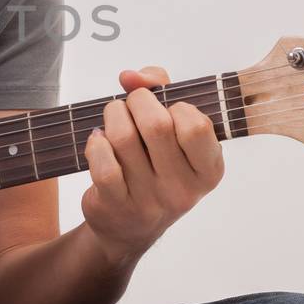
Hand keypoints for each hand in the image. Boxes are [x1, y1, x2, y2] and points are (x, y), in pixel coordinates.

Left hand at [81, 65, 225, 268]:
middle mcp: (183, 189)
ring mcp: (149, 201)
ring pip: (123, 138)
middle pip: (156, 125)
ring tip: (114, 117)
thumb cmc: (156, 166)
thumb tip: (131, 76)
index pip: (197, 125)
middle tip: (132, 104)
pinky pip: (103, 164)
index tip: (167, 108)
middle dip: (137, 101)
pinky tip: (99, 141)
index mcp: (208, 169)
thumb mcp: (174, 132)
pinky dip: (96, 143)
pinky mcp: (116, 206)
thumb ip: (161, 89)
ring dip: (113, 115)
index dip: (175, 105)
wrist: (129, 227)